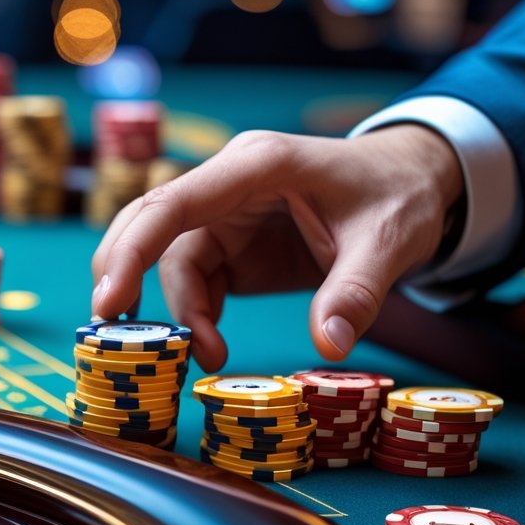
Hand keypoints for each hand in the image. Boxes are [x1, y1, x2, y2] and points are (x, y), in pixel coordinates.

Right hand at [90, 124, 463, 370]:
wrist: (415, 184)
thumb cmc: (398, 194)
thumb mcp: (389, 240)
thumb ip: (356, 290)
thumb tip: (329, 345)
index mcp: (257, 165)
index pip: (174, 202)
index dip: (133, 249)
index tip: (109, 301)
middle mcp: (230, 186)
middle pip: (151, 224)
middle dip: (123, 274)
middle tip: (113, 335)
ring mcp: (228, 216)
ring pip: (172, 261)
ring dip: (177, 312)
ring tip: (207, 358)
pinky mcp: (235, 247)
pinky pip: (197, 280)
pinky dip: (195, 316)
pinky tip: (212, 347)